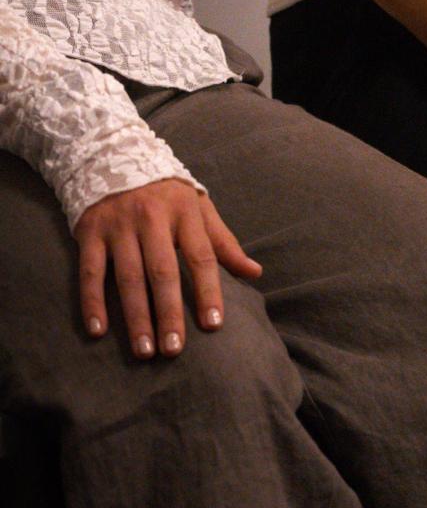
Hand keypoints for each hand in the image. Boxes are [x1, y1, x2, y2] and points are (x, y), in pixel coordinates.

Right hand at [74, 178, 261, 359]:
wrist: (115, 157)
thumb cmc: (167, 193)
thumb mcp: (199, 208)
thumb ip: (224, 242)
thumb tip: (255, 272)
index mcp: (185, 211)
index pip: (201, 256)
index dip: (208, 290)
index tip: (214, 324)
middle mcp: (153, 217)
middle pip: (163, 270)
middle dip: (169, 312)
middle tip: (174, 349)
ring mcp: (120, 225)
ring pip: (129, 276)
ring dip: (136, 316)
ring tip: (144, 351)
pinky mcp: (91, 232)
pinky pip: (91, 271)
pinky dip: (93, 301)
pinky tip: (99, 330)